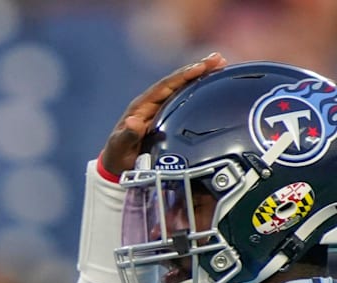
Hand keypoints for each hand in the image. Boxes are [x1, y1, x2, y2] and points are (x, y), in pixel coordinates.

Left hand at [101, 52, 227, 177]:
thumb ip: (127, 136)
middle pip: (177, 82)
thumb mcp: (120, 146)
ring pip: (183, 88)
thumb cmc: (118, 155)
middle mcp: (152, 103)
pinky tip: (215, 84)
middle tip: (219, 59)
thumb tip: (133, 122)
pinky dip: (200, 90)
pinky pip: (186, 99)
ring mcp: (161, 108)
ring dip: (202, 76)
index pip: (165, 86)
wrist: (119, 164)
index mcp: (142, 106)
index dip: (182, 76)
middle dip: (197, 69)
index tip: (201, 67)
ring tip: (222, 64)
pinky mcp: (168, 115)